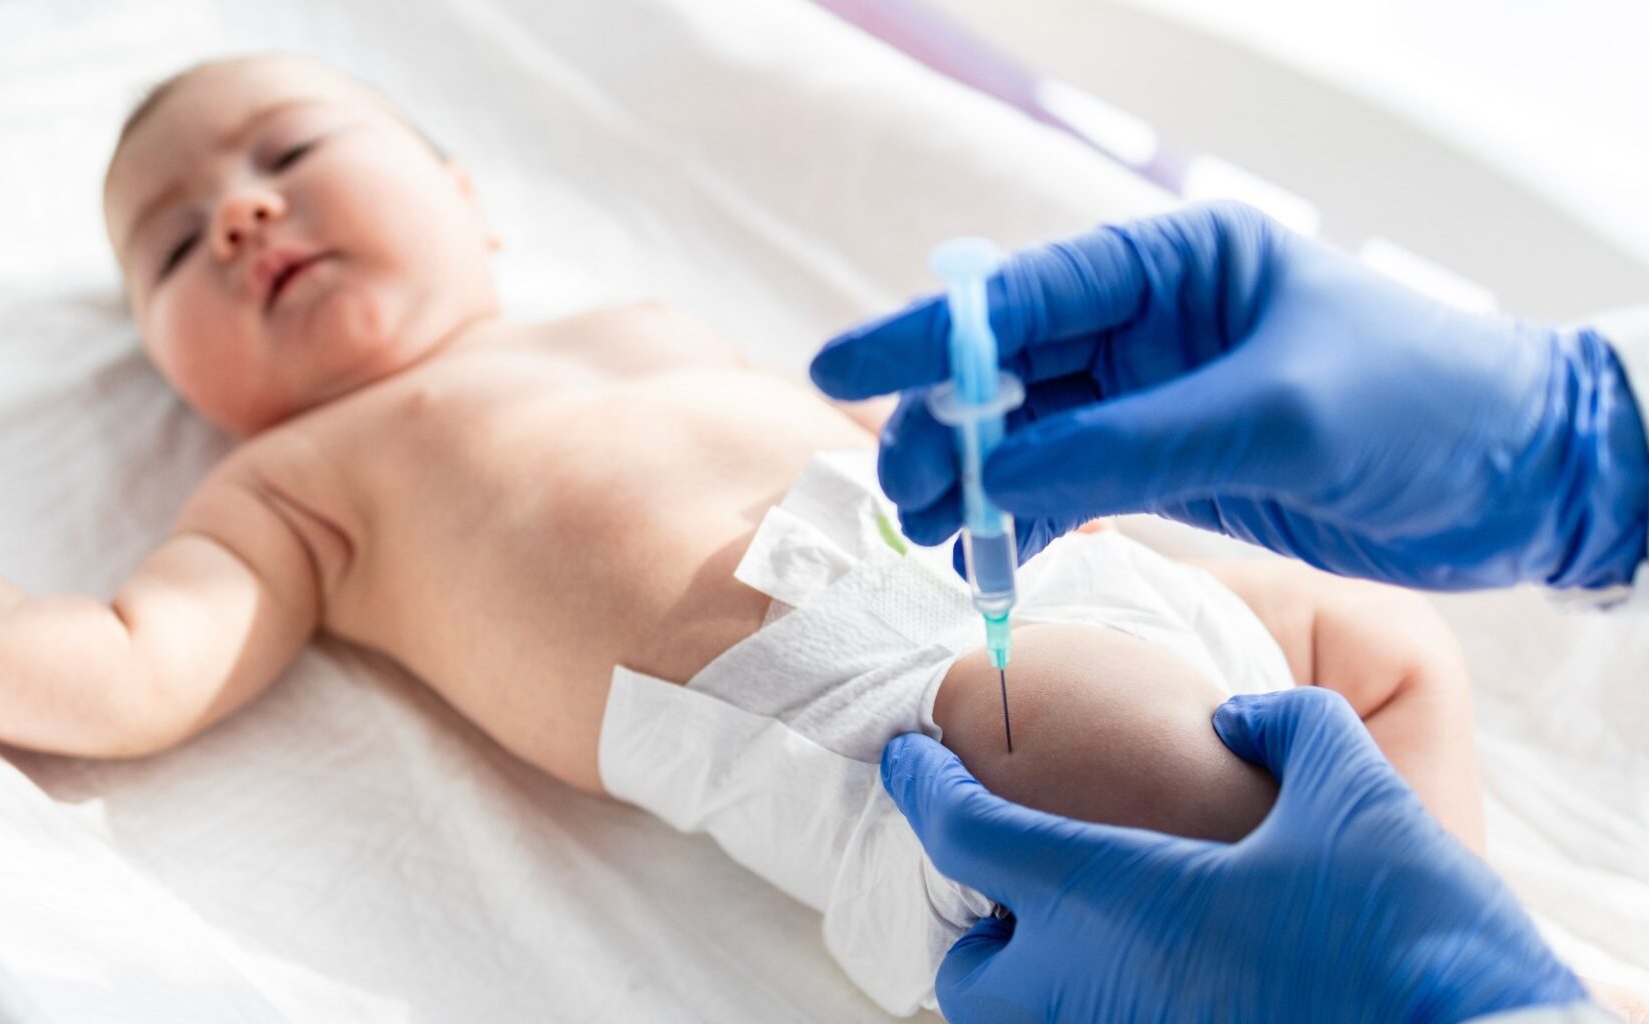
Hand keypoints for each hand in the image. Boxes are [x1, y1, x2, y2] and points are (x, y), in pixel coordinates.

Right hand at [811, 202, 1648, 590]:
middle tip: (897, 493)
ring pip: (1031, 435)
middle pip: (1010, 370)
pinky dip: (1029, 519)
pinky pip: (1074, 486)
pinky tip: (992, 554)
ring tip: (929, 537)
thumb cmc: (1420, 406)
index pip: (1024, 297)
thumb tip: (992, 473)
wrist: (1520, 478)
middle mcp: (1154, 326)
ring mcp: (1159, 398)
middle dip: (944, 428)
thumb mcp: (1271, 416)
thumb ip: (1126, 444)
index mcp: (1175, 267)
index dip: (928, 336)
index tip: (845, 373)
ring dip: (975, 483)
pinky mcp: (1175, 465)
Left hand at [881, 687, 1584, 1023]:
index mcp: (1113, 897)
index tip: (908, 757)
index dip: (924, 786)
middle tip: (1019, 880)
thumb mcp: (1354, 793)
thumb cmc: (1412, 930)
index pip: (967, 835)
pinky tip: (1163, 978)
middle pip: (970, 976)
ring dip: (1038, 982)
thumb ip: (1286, 726)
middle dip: (977, 925)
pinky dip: (1102, 1008)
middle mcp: (1093, 990)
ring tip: (1093, 933)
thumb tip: (1239, 715)